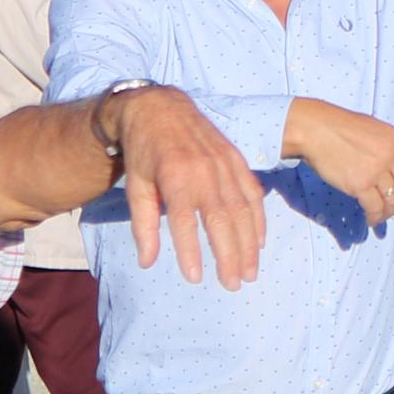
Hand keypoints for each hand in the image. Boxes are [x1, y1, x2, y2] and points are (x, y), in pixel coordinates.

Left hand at [110, 88, 265, 286]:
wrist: (161, 107)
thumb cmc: (144, 152)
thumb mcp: (135, 186)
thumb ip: (143, 224)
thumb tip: (148, 262)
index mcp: (174, 177)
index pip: (184, 221)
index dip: (190, 251)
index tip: (195, 279)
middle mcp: (203, 171)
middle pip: (221, 220)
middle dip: (228, 256)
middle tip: (232, 285)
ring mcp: (224, 165)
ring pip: (242, 211)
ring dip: (248, 245)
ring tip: (249, 273)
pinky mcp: (236, 160)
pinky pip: (252, 195)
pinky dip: (258, 221)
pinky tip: (258, 244)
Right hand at [283, 99, 393, 227]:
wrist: (315, 129)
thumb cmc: (338, 127)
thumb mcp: (371, 129)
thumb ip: (386, 146)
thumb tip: (391, 167)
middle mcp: (390, 155)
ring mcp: (376, 171)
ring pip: (392, 199)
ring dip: (388, 212)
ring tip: (382, 216)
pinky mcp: (360, 185)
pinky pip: (374, 207)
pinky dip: (374, 216)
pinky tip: (370, 219)